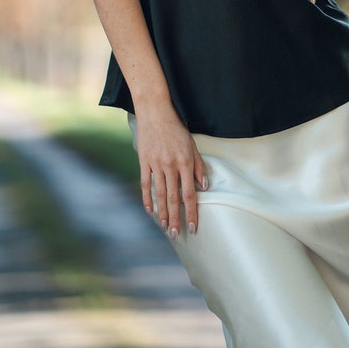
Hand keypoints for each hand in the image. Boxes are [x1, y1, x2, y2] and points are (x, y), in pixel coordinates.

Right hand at [135, 100, 207, 238]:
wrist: (155, 112)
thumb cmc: (176, 129)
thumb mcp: (192, 145)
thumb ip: (198, 166)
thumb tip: (204, 186)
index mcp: (185, 162)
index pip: (190, 194)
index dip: (192, 212)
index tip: (193, 227)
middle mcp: (171, 166)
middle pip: (174, 198)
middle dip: (176, 218)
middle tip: (177, 235)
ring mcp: (156, 164)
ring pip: (160, 194)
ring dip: (162, 213)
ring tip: (165, 227)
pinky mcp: (144, 162)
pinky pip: (146, 184)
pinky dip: (147, 198)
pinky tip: (149, 211)